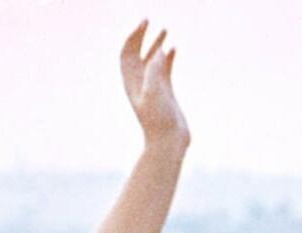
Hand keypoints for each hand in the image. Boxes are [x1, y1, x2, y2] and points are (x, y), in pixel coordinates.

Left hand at [121, 21, 188, 148]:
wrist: (169, 142)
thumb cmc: (159, 122)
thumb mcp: (155, 94)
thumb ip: (154, 72)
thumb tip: (157, 51)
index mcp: (132, 83)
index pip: (127, 54)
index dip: (133, 37)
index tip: (144, 22)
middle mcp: (140, 84)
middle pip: (137, 54)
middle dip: (141, 37)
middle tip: (149, 20)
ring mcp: (153, 88)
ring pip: (151, 60)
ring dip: (155, 44)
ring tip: (164, 30)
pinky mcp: (166, 92)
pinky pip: (164, 69)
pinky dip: (167, 57)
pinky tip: (174, 48)